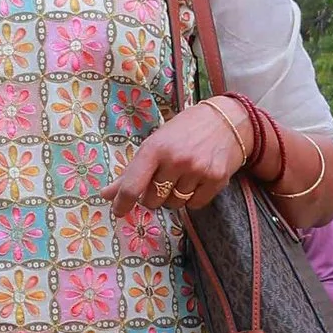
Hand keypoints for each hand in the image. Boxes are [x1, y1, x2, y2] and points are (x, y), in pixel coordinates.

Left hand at [110, 106, 246, 219]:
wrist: (227, 120)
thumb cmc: (184, 131)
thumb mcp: (155, 143)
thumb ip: (131, 171)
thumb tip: (106, 194)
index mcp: (155, 148)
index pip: (132, 185)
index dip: (122, 202)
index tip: (118, 211)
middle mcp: (176, 160)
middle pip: (152, 200)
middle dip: (152, 195)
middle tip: (161, 180)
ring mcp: (197, 170)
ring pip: (174, 204)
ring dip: (173, 196)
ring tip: (181, 176)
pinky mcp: (217, 180)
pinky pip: (194, 205)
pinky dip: (192, 198)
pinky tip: (196, 180)